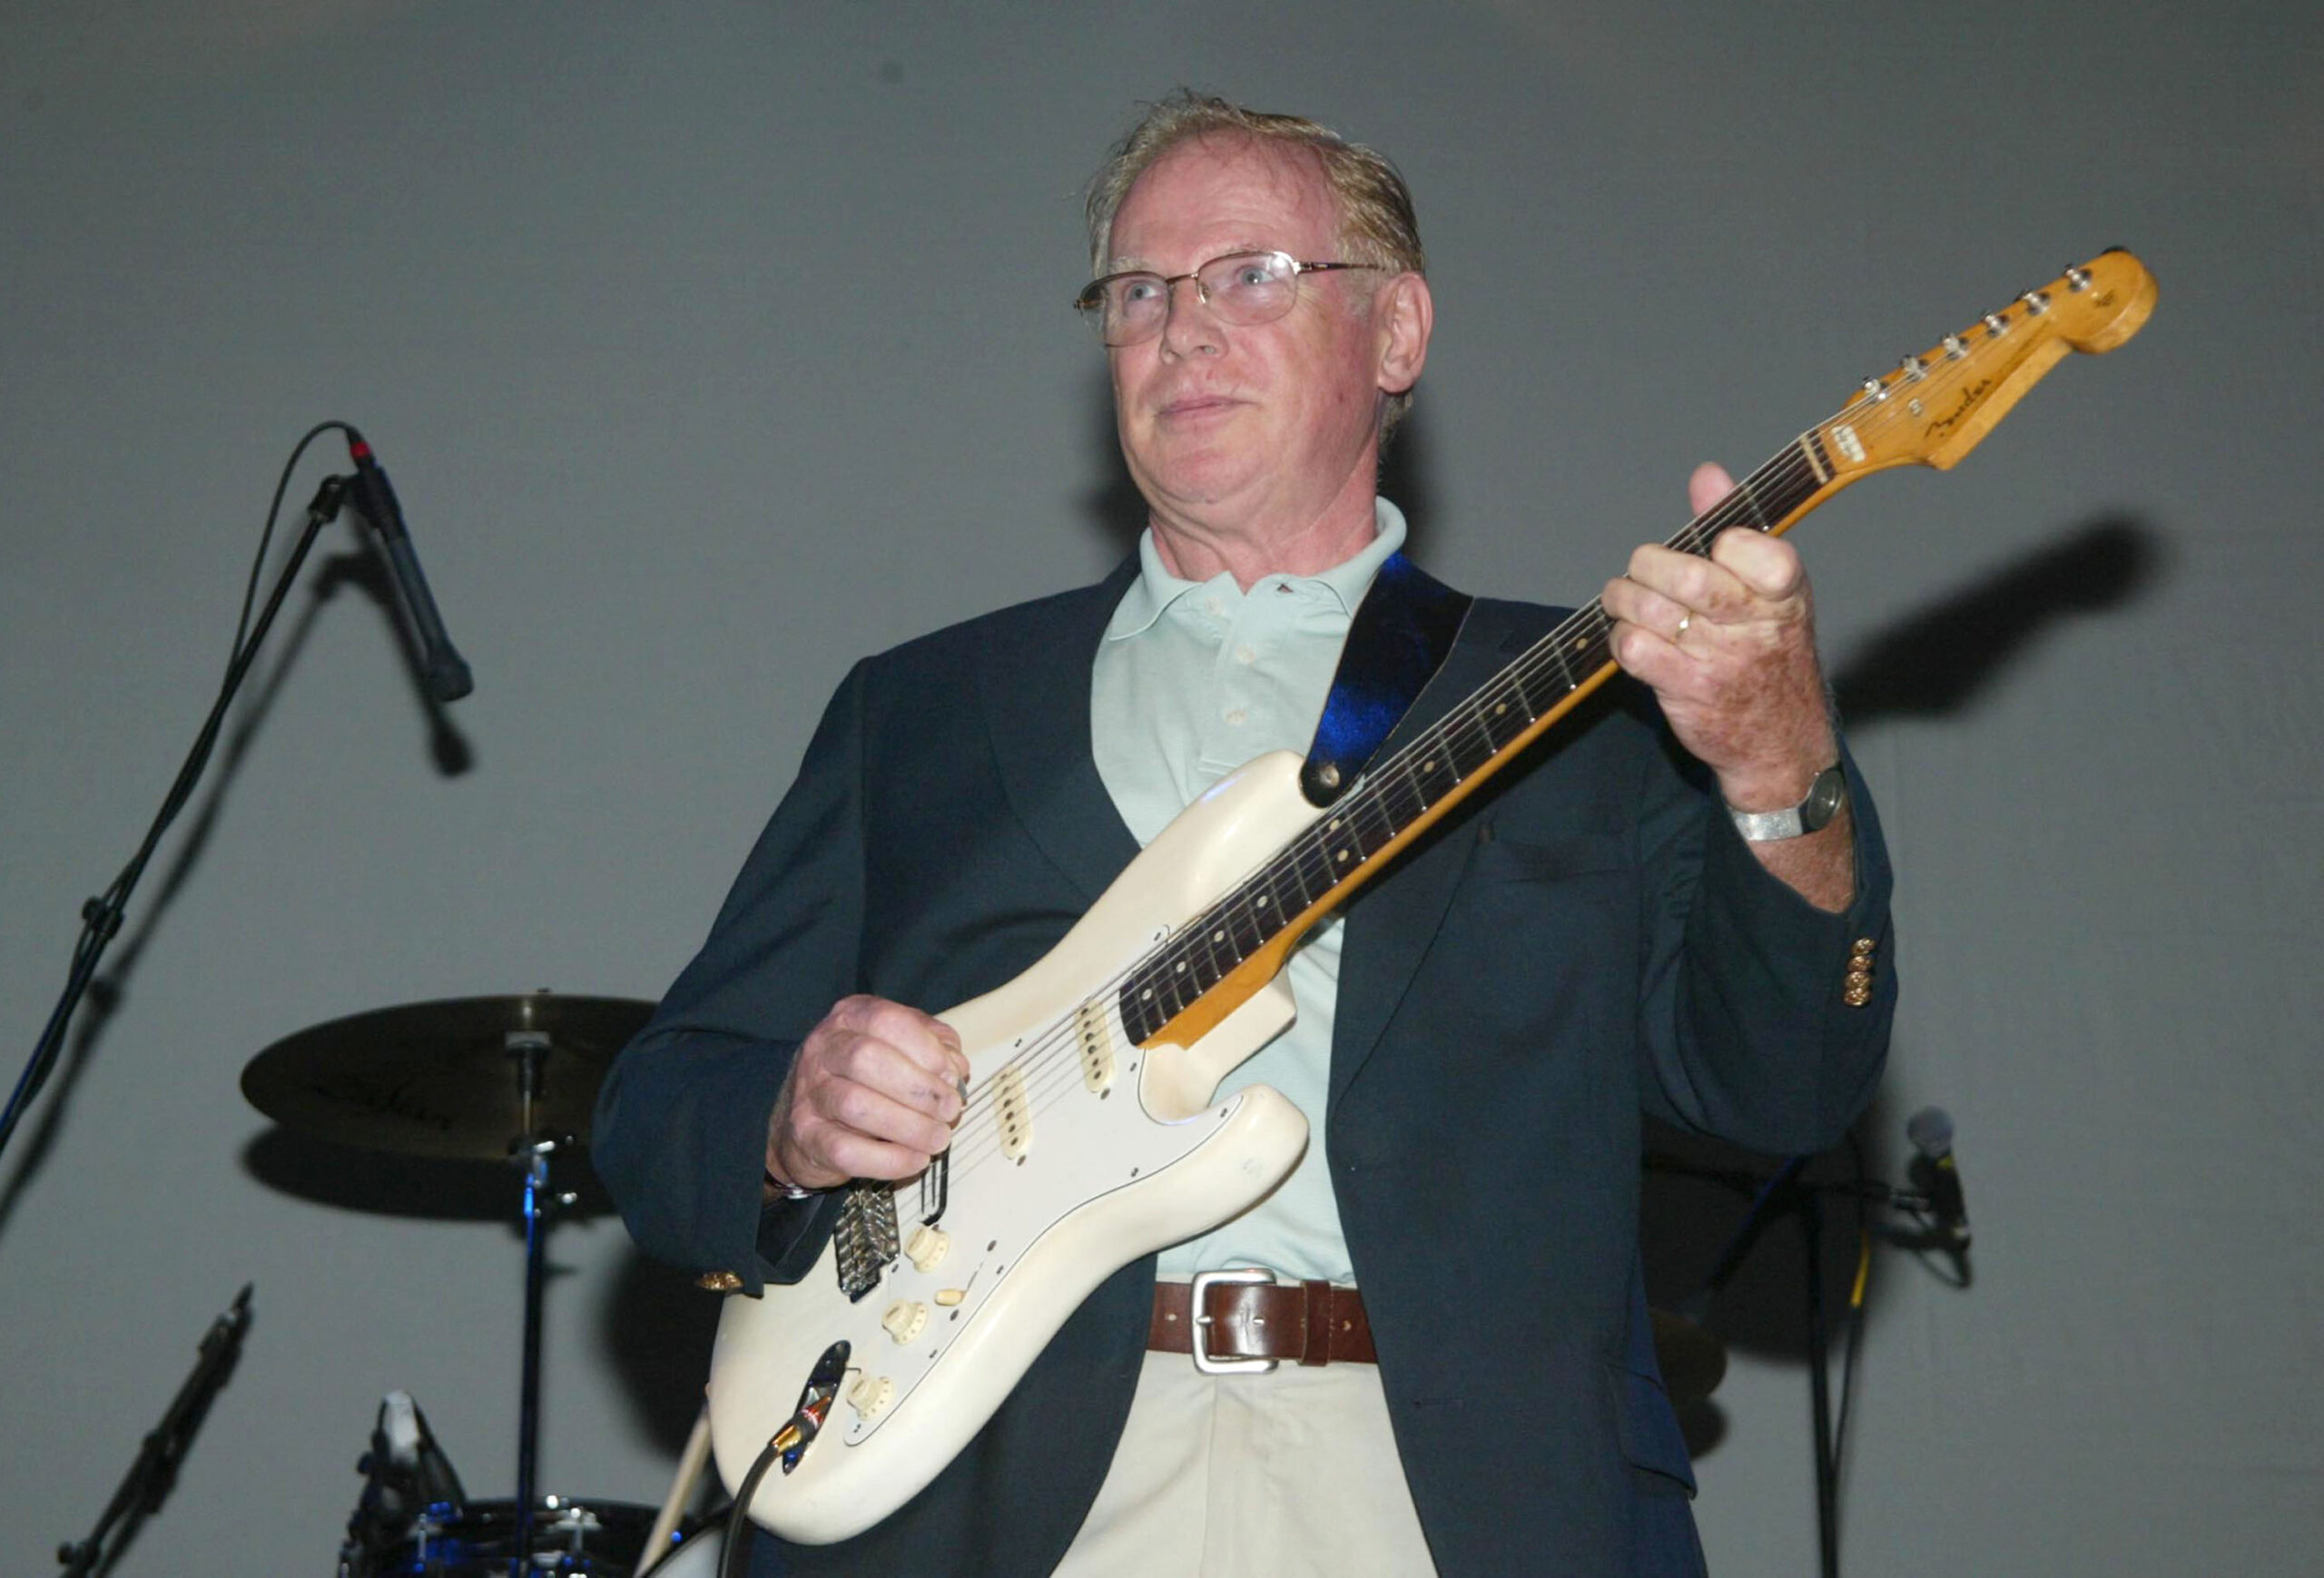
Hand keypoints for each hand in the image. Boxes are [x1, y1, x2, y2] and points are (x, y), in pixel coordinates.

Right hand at [766, 995, 970, 1191]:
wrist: (804, 1125)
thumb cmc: (864, 1080)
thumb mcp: (899, 1048)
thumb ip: (931, 1045)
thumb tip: (956, 1065)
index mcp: (849, 1017)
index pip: (887, 1020)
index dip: (926, 1049)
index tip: (952, 1076)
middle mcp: (822, 1050)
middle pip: (867, 1059)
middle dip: (918, 1088)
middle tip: (949, 1109)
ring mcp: (809, 1094)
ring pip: (856, 1105)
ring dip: (909, 1126)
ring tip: (938, 1137)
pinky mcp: (806, 1137)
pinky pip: (847, 1151)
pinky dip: (889, 1159)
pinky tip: (915, 1160)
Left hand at [1601, 461, 1837, 809]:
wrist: (1780, 743)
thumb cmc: (1770, 653)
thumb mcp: (1771, 590)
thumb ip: (1736, 528)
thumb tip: (1707, 474)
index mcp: (1784, 590)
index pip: (1747, 544)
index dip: (1720, 540)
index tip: (1713, 548)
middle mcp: (1756, 624)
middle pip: (1683, 573)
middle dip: (1647, 564)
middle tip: (1640, 570)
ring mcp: (1721, 660)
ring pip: (1649, 608)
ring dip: (1623, 599)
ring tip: (1623, 600)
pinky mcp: (1687, 690)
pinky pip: (1633, 648)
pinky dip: (1619, 638)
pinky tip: (1630, 638)